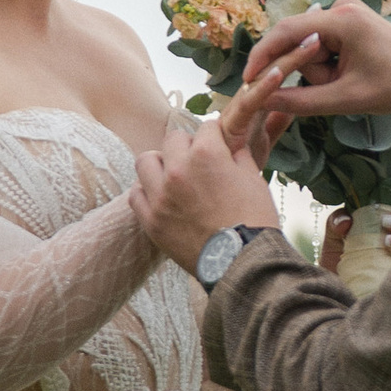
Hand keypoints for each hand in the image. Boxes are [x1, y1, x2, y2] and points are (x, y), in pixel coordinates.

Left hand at [131, 115, 278, 273]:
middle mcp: (178, 169)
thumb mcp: (254, 180)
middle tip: (197, 162)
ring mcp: (161, 196)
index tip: (217, 145)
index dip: (215, 136)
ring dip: (160, 165)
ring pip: (146, 161)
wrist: (243, 262)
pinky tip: (161, 199)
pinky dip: (146, 193)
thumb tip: (232, 145)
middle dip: (187, 146)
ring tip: (173, 176)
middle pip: (173, 139)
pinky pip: (136, 195)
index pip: (206, 127)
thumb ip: (239, 156)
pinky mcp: (151, 221)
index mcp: (207, 154)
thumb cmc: (254, 220)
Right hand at [235, 0, 390, 130]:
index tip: (248, 78)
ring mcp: (347, 10)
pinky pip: (323, 43)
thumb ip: (301, 101)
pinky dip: (329, 63)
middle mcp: (342, 5)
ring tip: (349, 82)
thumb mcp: (346, 99)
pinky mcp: (351, 19)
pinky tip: (351, 73)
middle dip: (310, 70)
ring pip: (310, 45)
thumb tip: (263, 100)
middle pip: (299, 41)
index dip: (264, 55)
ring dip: (321, 70)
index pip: (287, 31)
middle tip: (337, 88)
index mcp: (343, 19)